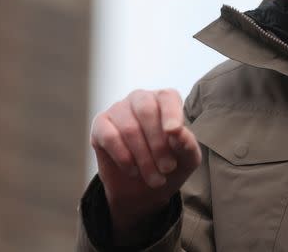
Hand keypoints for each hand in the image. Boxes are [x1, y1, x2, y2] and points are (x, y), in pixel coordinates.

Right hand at [90, 89, 201, 237]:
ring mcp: (118, 110)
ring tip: (154, 178)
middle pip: (146, 112)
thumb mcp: (186, 160)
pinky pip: (110, 137)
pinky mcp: (100, 125)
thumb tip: (178, 132)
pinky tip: (133, 171)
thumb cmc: (168, 166)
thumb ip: (187, 144)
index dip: (171, 114)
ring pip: (129, 129)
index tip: (173, 132)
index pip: (167, 97)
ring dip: (143, 158)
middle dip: (158, 144)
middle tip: (167, 169)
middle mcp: (141, 99)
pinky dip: (123, 158)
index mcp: (165, 100)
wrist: (142, 190)